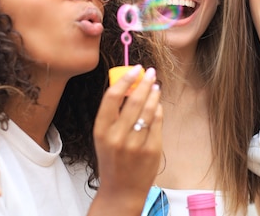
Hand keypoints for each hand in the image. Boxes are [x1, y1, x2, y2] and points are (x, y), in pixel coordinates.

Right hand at [89, 65, 162, 215]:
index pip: (112, 97)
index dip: (125, 79)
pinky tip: (157, 105)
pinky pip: (157, 122)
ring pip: (149, 110)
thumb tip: (130, 85)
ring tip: (155, 86)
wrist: (121, 191)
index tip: (135, 69)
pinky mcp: (152, 150)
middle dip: (144, 82)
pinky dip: (158, 110)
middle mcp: (117, 136)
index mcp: (101, 130)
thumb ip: (114, 114)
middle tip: (150, 72)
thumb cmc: (112, 159)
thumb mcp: (104, 137)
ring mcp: (136, 144)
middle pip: (134, 100)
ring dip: (154, 94)